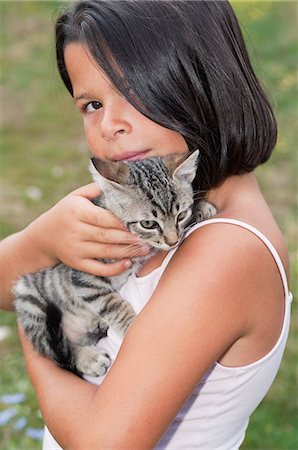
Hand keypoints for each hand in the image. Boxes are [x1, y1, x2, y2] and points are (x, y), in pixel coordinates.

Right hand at [23, 183, 149, 275]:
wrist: (43, 236)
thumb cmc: (66, 212)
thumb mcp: (76, 196)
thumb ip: (96, 189)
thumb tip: (120, 182)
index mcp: (77, 212)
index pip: (103, 217)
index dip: (122, 221)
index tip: (140, 222)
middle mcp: (75, 231)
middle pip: (107, 236)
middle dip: (130, 238)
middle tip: (150, 238)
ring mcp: (76, 249)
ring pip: (106, 252)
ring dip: (128, 252)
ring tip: (145, 249)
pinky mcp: (77, 263)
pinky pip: (98, 269)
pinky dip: (113, 269)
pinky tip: (127, 263)